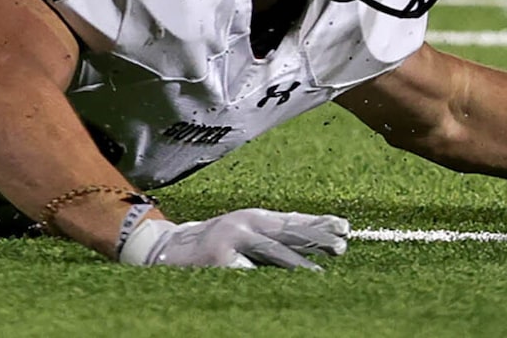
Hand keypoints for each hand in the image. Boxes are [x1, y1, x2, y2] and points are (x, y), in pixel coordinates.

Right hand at [118, 208, 350, 270]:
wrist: (162, 251)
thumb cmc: (210, 245)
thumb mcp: (240, 234)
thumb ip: (269, 239)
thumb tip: (312, 246)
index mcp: (249, 217)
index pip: (291, 220)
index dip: (317, 223)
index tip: (344, 227)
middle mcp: (241, 225)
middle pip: (286, 234)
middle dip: (315, 240)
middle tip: (342, 247)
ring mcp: (229, 244)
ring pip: (271, 255)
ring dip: (297, 265)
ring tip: (320, 275)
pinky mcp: (218, 264)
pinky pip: (248, 274)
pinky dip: (266, 281)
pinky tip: (284, 289)